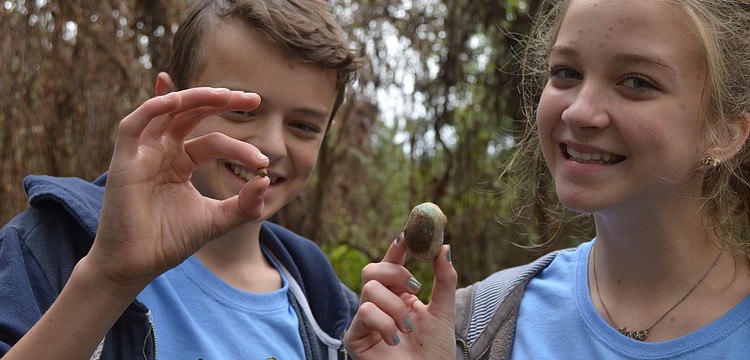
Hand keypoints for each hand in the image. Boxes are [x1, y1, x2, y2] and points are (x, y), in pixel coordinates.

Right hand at [88, 88, 269, 288]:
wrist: (137, 265)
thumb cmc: (169, 241)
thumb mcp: (216, 220)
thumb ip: (244, 204)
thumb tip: (267, 181)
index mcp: (181, 162)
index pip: (213, 142)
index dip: (240, 147)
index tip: (265, 162)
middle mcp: (161, 152)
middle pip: (191, 113)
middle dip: (221, 101)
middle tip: (253, 98)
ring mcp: (142, 154)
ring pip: (166, 110)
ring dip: (194, 97)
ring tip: (225, 95)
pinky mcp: (123, 161)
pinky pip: (134, 125)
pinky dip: (153, 108)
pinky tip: (177, 100)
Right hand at [344, 233, 456, 359]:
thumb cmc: (434, 353)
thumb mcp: (443, 312)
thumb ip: (444, 280)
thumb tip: (445, 247)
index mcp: (398, 296)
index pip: (392, 264)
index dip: (397, 247)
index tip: (408, 233)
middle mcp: (379, 304)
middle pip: (372, 270)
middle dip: (395, 273)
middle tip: (415, 288)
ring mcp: (365, 320)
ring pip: (370, 290)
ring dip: (396, 309)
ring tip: (408, 330)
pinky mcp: (355, 336)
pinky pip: (364, 312)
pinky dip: (385, 324)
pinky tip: (395, 341)